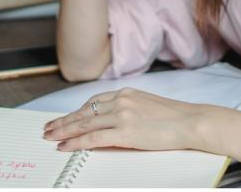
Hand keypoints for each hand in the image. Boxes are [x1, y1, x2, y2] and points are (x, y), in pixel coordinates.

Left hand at [42, 87, 202, 151]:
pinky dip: (75, 142)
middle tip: (48, 127)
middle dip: (63, 120)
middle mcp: (121, 100)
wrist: (192, 121)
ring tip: (50, 137)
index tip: (65, 117)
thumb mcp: (149, 107)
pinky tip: (65, 146)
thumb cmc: (177, 118)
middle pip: (84, 111)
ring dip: (64, 131)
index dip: (76, 111)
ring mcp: (122, 115)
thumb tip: (115, 124)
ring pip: (84, 124)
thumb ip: (130, 111)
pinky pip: (93, 138)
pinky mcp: (124, 131)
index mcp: (127, 93)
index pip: (94, 102)